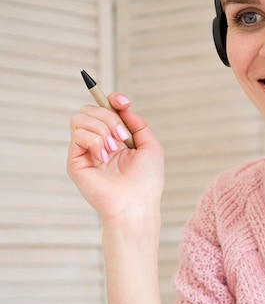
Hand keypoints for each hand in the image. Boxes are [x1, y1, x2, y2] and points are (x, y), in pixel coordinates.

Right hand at [68, 94, 164, 222]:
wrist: (136, 203)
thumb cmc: (147, 181)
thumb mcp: (150, 146)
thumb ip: (137, 123)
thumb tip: (122, 105)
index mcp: (115, 140)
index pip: (103, 110)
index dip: (110, 100)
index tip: (122, 101)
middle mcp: (98, 144)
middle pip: (89, 110)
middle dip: (109, 117)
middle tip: (122, 137)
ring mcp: (86, 152)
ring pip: (80, 118)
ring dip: (102, 129)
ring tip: (113, 149)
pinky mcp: (75, 162)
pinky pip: (77, 135)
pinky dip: (94, 141)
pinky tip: (103, 157)